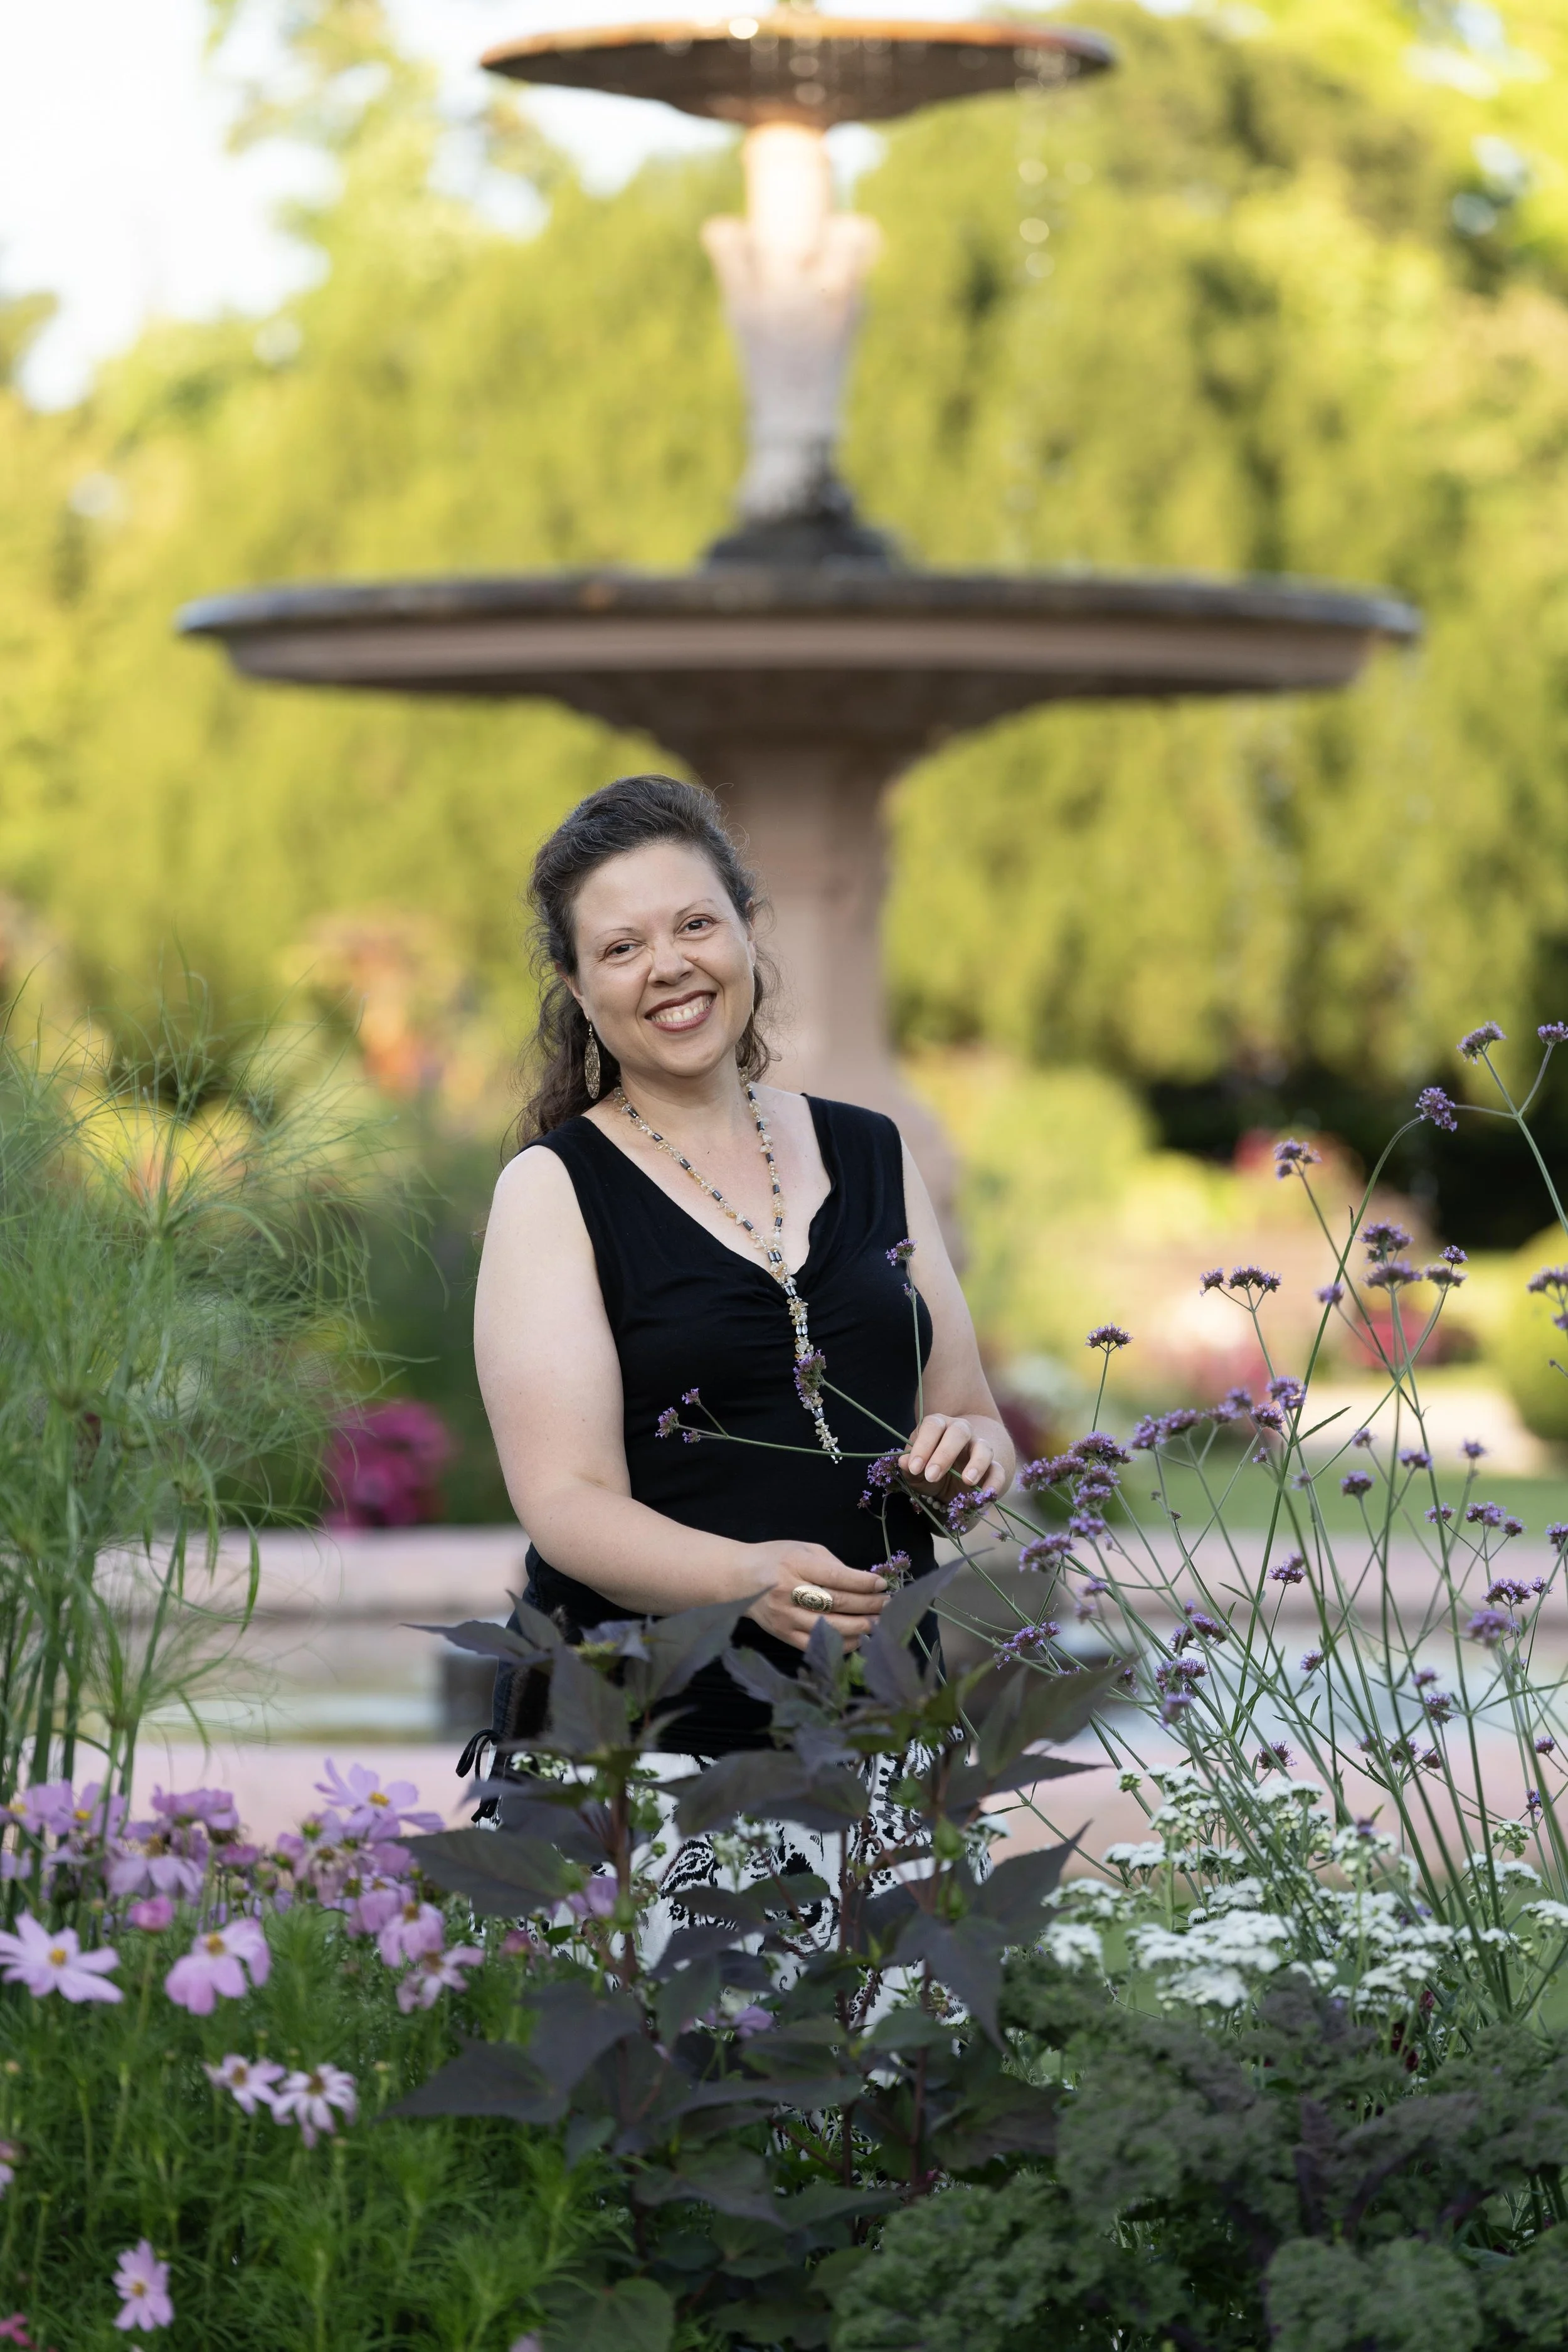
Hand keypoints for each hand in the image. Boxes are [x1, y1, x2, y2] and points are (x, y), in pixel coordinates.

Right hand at [736, 1540, 892, 1653]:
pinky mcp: (783, 1635)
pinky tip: (858, 1638)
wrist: (739, 1579)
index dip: (863, 1582)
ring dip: (860, 1627)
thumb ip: (833, 1564)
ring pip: (829, 1626)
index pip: (836, 1577)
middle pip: (836, 1603)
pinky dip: (841, 1643)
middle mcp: (789, 1591)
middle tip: (887, 1604)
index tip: (881, 1585)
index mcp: (795, 1564)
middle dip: (868, 1605)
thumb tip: (864, 1583)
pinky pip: (817, 1644)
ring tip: (879, 1622)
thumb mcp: (803, 1549)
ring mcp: (786, 1617)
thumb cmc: (776, 1559)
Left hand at [900, 1414, 998, 1498]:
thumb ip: (909, 1466)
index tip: (914, 1467)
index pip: (932, 1426)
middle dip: (944, 1454)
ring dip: (976, 1464)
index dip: (923, 1445)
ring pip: (984, 1447)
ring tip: (966, 1481)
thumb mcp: (916, 1470)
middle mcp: (961, 1431)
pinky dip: (994, 1483)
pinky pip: (998, 1471)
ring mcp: (979, 1447)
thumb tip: (903, 1463)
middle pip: (959, 1432)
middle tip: (932, 1476)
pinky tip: (985, 1496)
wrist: (950, 1480)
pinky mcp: (993, 1466)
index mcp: (938, 1426)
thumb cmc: (929, 1469)